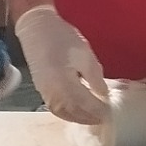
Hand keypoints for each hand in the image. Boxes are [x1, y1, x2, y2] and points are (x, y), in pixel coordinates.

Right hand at [14, 6, 110, 124]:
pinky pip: (55, 108)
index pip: (85, 104)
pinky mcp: (41, 89)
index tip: (110, 113)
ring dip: (78, 118)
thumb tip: (103, 94)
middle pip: (73, 112)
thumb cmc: (61, 37)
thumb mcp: (84, 53)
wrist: (35, 27)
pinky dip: (67, 113)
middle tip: (103, 118)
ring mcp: (44, 92)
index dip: (99, 110)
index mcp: (64, 82)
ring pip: (63, 113)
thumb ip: (95, 76)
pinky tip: (75, 110)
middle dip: (89, 117)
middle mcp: (53, 92)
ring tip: (91, 117)